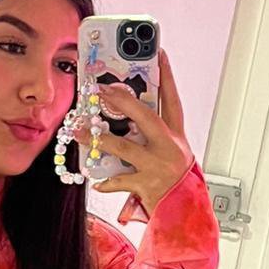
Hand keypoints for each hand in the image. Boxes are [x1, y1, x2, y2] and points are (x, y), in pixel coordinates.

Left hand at [74, 50, 193, 221]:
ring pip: (126, 148)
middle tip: (104, 91)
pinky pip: (120, 180)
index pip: (172, 100)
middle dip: (124, 103)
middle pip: (146, 118)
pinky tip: (97, 180)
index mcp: (176, 136)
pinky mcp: (147, 185)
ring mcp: (158, 167)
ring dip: (101, 140)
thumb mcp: (169, 154)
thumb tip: (121, 122)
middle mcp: (170, 148)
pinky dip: (107, 181)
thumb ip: (149, 137)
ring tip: (82, 132)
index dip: (166, 77)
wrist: (185, 214)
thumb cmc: (174, 183)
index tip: (159, 53)